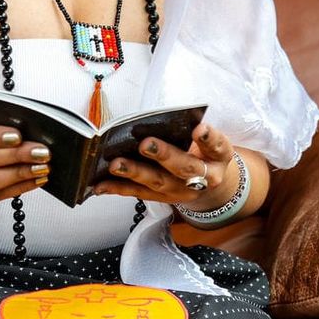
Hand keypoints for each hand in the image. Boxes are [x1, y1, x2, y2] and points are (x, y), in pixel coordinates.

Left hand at [95, 123, 238, 209]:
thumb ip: (190, 131)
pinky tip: (100, 185)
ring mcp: (183, 192)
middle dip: (164, 156)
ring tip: (116, 165)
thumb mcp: (208, 139)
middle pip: (185, 168)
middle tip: (145, 144)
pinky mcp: (164, 199)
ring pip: (159, 183)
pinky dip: (118, 188)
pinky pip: (139, 194)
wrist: (211, 181)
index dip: (209, 138)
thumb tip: (156, 119)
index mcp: (219, 157)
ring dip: (135, 173)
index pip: (217, 146)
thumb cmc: (204, 151)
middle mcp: (205, 178)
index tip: (199, 129)